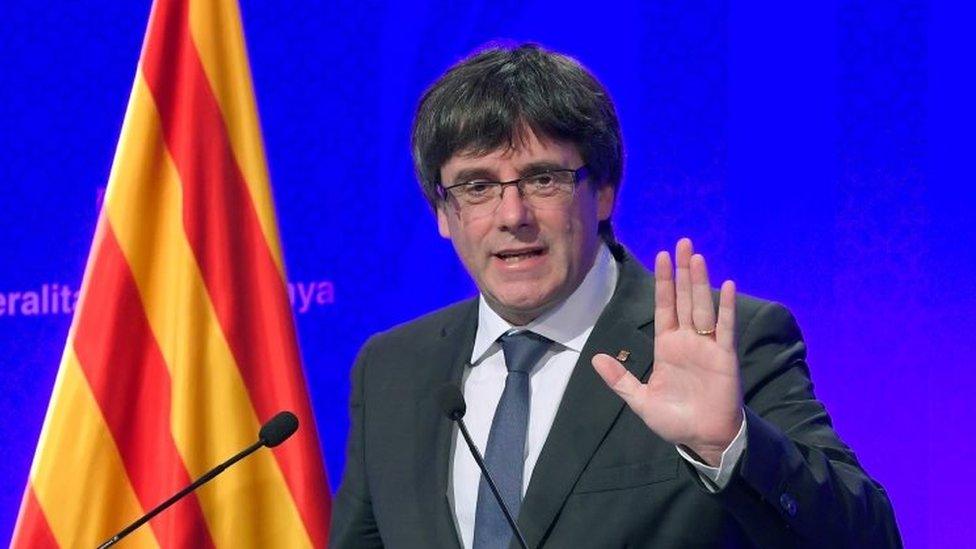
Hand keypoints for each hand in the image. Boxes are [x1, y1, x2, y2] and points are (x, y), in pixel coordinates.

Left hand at [592, 238, 741, 465]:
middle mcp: (687, 340)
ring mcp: (707, 346)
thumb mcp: (640, 400)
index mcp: (667, 346)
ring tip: (697, 256)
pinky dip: (727, 307)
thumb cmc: (675, 420)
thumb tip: (595, 358)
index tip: (661, 256)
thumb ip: (620, 380)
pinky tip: (727, 285)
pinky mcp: (724, 356)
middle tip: (683, 242)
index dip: (664, 283)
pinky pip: (725, 327)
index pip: (664, 307)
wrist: (703, 439)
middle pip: (684, 298)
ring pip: (702, 306)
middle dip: (682, 271)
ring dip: (700, 281)